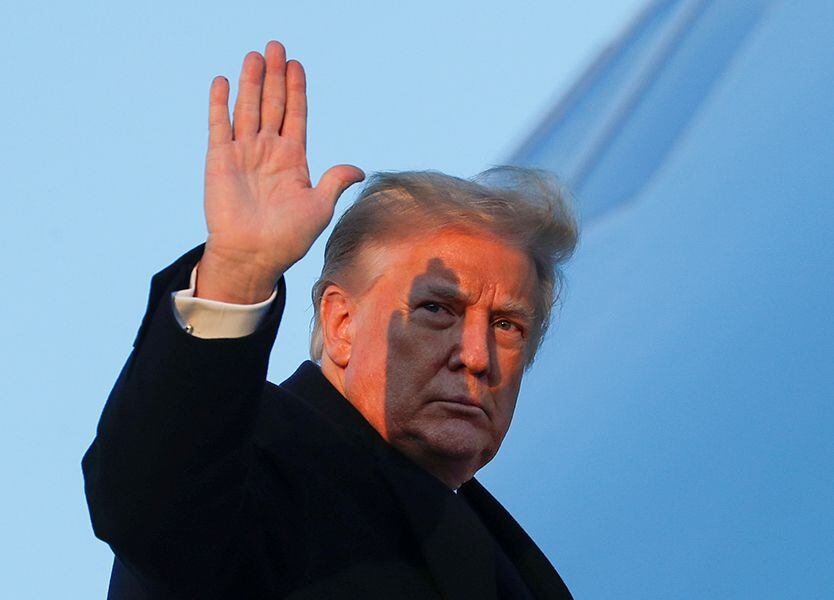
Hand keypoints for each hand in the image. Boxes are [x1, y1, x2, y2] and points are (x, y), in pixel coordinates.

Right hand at [198, 41, 364, 302]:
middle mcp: (268, 151)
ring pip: (248, 108)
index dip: (296, 89)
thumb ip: (334, 182)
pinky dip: (219, 104)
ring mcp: (243, 153)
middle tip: (276, 46)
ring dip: (251, 82)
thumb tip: (357, 169)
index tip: (296, 64)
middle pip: (273, 104)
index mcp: (293, 160)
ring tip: (255, 55)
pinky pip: (219, 125)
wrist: (254, 256)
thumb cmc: (288, 238)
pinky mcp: (219, 160)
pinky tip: (222, 81)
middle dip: (275, 76)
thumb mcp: (319, 208)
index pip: (296, 115)